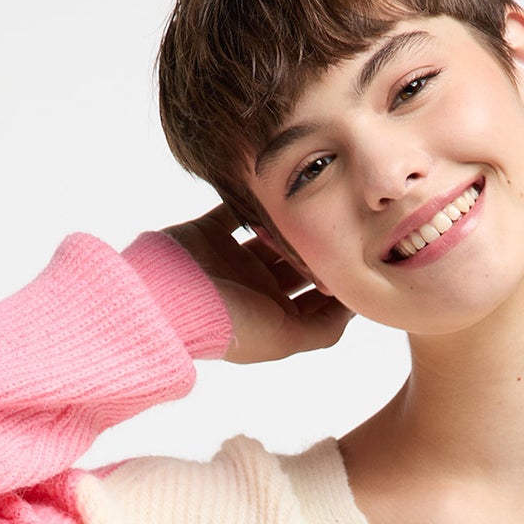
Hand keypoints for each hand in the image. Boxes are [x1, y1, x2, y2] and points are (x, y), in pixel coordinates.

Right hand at [161, 203, 353, 365]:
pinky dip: (250, 199)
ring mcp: (229, 260)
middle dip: (315, 246)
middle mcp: (253, 289)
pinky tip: (271, 186)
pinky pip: (235, 210)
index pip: (313, 297)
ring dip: (288, 222)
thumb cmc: (226, 323)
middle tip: (339, 220)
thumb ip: (322, 329)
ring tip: (310, 201)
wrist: (167, 300)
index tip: (357, 255)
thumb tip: (352, 307)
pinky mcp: (208, 234)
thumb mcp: (285, 338)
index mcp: (271, 316)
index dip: (334, 280)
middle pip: (294, 263)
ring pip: (269, 236)